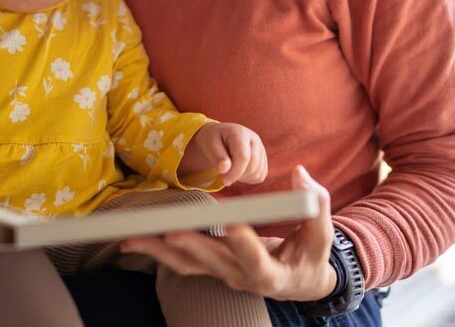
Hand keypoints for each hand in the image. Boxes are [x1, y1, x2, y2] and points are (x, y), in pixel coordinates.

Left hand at [120, 165, 337, 301]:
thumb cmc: (312, 254)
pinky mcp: (211, 268)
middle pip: (212, 263)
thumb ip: (315, 203)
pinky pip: (181, 262)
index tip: (233, 225)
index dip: (245, 244)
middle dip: (191, 245)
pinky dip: (158, 252)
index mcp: (272, 274)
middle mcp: (242, 279)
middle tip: (172, 230)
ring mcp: (223, 275)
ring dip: (159, 252)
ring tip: (133, 240)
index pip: (256, 260)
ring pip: (188, 265)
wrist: (300, 281)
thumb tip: (300, 174)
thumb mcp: (321, 233)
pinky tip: (136, 242)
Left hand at [178, 122, 267, 185]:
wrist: (221, 137)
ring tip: (230, 168)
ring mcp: (261, 149)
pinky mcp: (263, 159)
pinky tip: (238, 170)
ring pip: (257, 173)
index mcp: (240, 133)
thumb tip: (224, 169)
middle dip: (237, 176)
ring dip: (242, 177)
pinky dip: (248, 178)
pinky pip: (260, 176)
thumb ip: (217, 156)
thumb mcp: (210, 144)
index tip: (224, 181)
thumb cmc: (214, 140)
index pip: (243, 157)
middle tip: (224, 174)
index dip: (235, 172)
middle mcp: (254, 139)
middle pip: (252, 166)